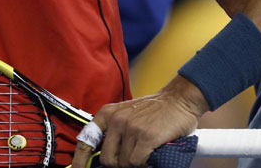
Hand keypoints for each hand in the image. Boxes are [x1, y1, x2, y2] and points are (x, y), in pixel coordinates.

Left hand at [71, 76, 207, 167]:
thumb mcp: (128, 113)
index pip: (87, 140)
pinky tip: (151, 152)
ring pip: (124, 163)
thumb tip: (104, 155)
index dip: (80, 159)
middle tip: (132, 157)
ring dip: (135, 162)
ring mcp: (131, 128)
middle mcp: (117, 120)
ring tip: (145, 150)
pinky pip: (137, 162)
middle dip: (119, 163)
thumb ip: (115, 130)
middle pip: (107, 159)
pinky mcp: (146, 137)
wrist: (180, 99)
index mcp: (108, 113)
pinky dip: (144, 163)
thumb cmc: (156, 109)